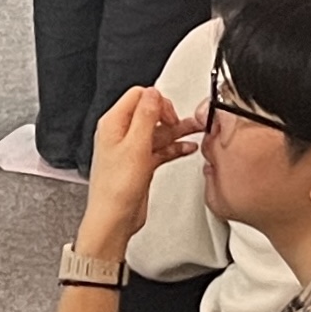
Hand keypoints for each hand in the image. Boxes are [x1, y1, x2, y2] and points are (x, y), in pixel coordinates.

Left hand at [81, 85, 192, 249]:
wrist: (114, 219)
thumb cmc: (116, 188)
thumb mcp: (135, 146)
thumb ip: (145, 117)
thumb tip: (152, 93)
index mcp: (113, 124)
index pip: (137, 96)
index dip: (157, 101)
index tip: (171, 114)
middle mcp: (121, 134)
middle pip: (149, 113)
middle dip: (169, 115)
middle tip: (183, 123)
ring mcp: (131, 150)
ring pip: (158, 132)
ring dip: (177, 131)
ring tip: (196, 129)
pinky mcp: (141, 164)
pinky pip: (160, 149)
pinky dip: (175, 147)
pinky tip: (188, 148)